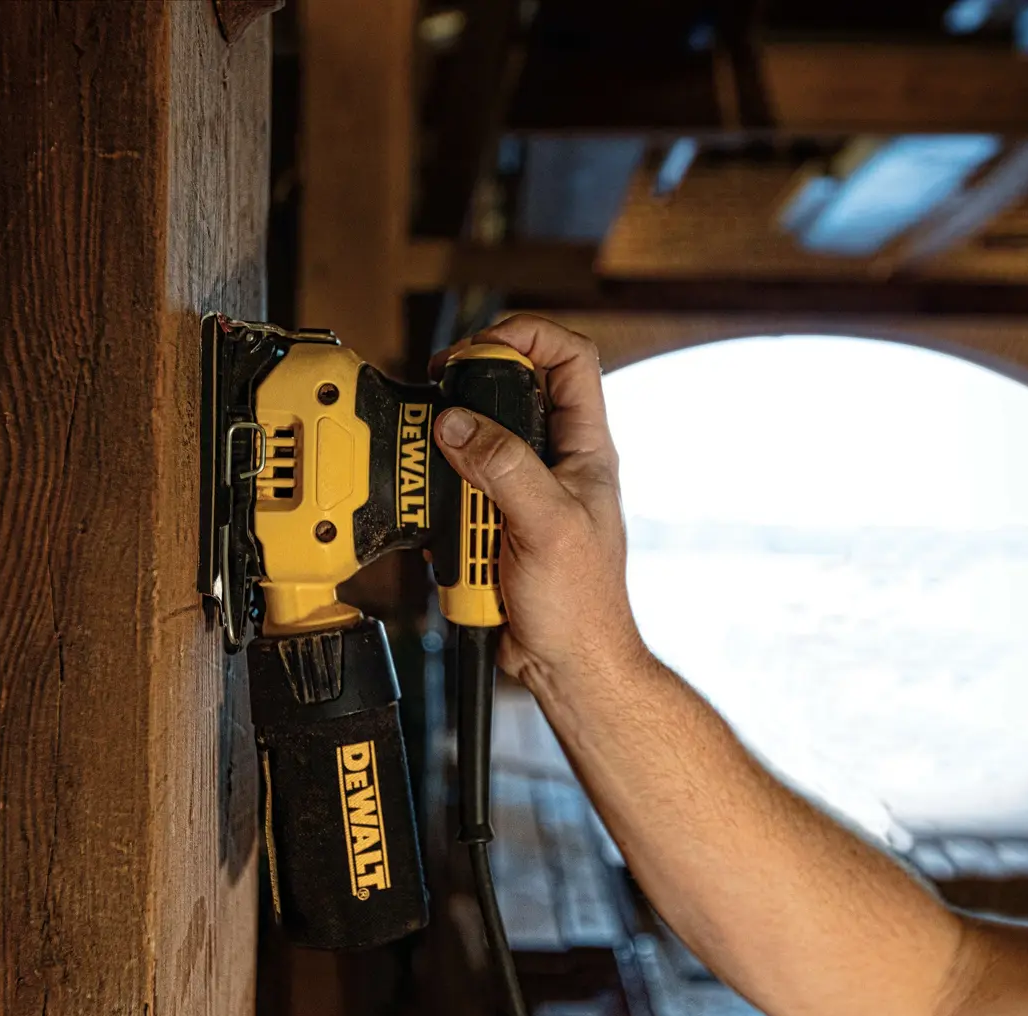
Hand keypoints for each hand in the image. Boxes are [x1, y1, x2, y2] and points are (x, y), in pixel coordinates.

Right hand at [432, 315, 647, 691]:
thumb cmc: (582, 605)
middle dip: (472, 398)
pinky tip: (450, 533)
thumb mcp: (545, 525)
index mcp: (586, 449)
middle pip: (512, 394)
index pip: (570, 358)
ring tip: (448, 485)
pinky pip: (459, 496)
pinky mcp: (496, 523)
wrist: (566, 666)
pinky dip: (446, 510)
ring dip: (455, 467)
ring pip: (477, 446)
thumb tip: (459, 423)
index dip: (528, 337)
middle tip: (441, 401)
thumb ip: (502, 467)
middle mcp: (557, 462)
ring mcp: (525, 492)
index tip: (481, 349)